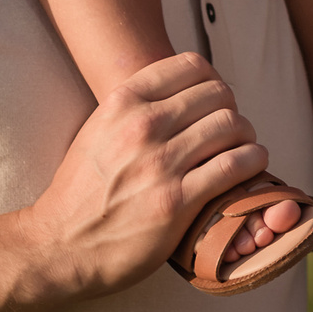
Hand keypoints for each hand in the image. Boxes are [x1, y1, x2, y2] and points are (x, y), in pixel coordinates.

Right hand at [17, 53, 268, 296]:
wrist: (59, 246)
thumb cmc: (83, 190)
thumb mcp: (99, 129)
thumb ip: (136, 107)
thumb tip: (181, 90)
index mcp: (123, 102)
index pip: (193, 66)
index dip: (214, 81)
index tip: (215, 102)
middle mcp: (143, 126)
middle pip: (219, 94)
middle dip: (233, 110)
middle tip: (232, 131)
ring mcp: (161, 164)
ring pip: (233, 127)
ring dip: (247, 137)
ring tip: (244, 149)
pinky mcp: (178, 201)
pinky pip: (236, 165)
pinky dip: (253, 161)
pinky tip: (250, 167)